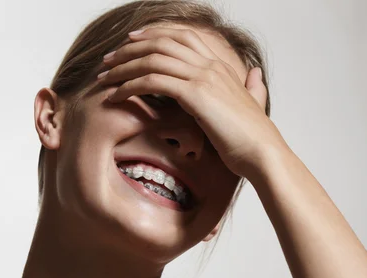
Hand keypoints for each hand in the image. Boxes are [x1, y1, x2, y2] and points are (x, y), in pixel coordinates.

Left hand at [97, 27, 286, 177]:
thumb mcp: (254, 105)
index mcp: (220, 67)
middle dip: (130, 49)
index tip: (131, 43)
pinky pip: (153, 81)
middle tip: (108, 60)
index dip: (153, 36)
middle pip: (162, 43)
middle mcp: (210, 66)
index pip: (182, 37)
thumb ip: (252, 88)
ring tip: (104, 78)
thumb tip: (254, 76)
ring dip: (124, 67)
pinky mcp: (194, 94)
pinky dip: (130, 86)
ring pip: (153, 59)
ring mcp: (203, 77)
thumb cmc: (254, 138)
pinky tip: (116, 96)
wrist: (262, 153)